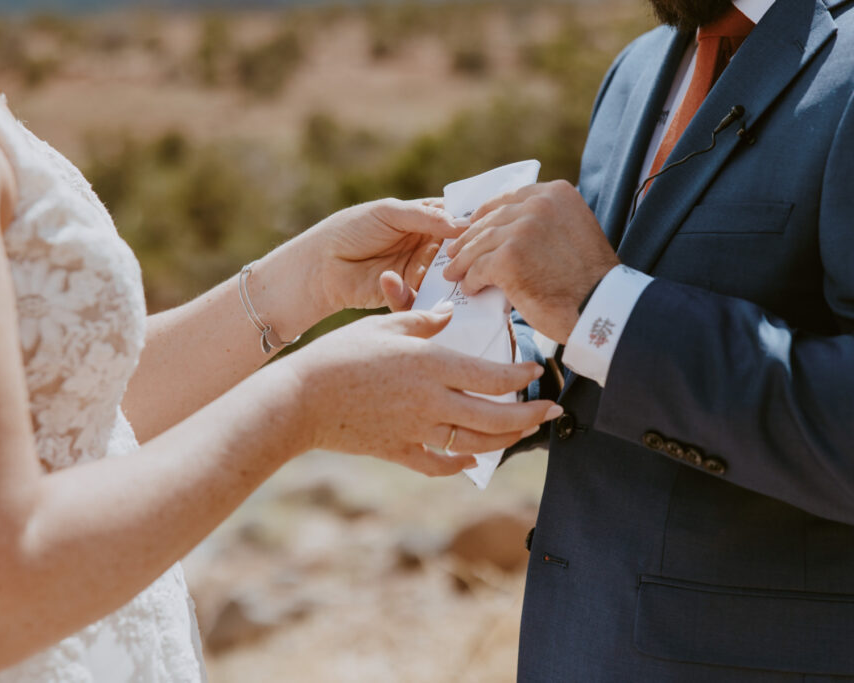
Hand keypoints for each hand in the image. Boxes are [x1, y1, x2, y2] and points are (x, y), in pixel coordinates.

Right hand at [284, 306, 560, 475]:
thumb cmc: (339, 354)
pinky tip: (470, 459)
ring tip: (524, 432)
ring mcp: (417, 430)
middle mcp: (432, 401)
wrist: (300, 399)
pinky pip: (438, 463)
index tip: (536, 372)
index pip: (492, 376)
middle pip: (496, 416)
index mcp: (431, 364)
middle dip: (531, 415)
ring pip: (476, 442)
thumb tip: (446, 316)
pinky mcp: (399, 451)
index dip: (521, 376)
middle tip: (552, 411)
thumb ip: (421, 322)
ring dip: (506, 440)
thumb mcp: (382, 327)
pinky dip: (459, 463)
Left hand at [302, 198, 463, 311]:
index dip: (471, 223)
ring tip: (432, 273)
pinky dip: (409, 293)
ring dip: (444, 278)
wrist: (321, 264)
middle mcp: (426, 246)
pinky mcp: (407, 295)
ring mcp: (418, 271)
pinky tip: (388, 280)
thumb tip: (462, 225)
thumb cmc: (351, 229)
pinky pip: (421, 299)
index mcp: (424, 220)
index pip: (456, 219)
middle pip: (457, 251)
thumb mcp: (389, 213)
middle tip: (471, 255)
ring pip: (446, 278)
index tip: (486, 226)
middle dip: (464, 254)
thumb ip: (425, 217)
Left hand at [442, 180, 619, 343]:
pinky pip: (478, 267)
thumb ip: (548, 223)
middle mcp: (539, 204)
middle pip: (490, 220)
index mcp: (557, 193)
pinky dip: (471, 280)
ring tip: (455, 273)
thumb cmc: (591, 281)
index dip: (486, 214)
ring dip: (464, 261)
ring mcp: (522, 230)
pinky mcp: (508, 258)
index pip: (509, 199)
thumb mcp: (576, 232)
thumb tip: (513, 231)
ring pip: (480, 244)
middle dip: (469, 238)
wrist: (602, 308)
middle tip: (455, 252)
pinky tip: (471, 289)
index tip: (473, 226)